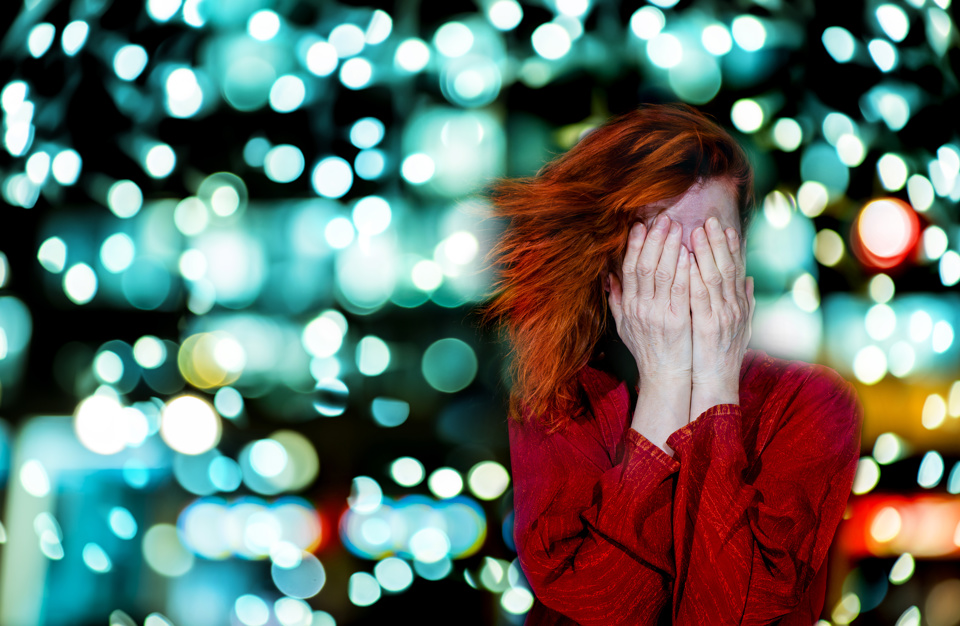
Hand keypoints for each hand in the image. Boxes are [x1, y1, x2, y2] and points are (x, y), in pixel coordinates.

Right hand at [607, 214, 691, 387]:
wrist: (664, 376)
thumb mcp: (624, 326)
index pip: (628, 269)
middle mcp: (640, 307)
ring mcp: (658, 313)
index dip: (634, 246)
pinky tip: (687, 252)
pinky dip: (682, 269)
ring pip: (661, 273)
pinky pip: (678, 289)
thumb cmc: (647, 350)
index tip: (640, 226)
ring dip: (669, 248)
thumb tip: (609, 276)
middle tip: (663, 219)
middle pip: (644, 266)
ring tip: (677, 227)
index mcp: (628, 306)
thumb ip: (617, 300)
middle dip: (654, 240)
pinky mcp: (677, 320)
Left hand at [689, 216, 754, 419]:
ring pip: (714, 276)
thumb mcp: (740, 327)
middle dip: (718, 242)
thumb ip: (745, 303)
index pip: (735, 270)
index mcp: (738, 305)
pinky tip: (688, 259)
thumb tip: (750, 280)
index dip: (731, 247)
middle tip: (710, 220)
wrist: (717, 382)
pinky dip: (694, 275)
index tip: (725, 227)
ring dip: (706, 252)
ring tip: (697, 231)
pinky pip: (700, 295)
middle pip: (726, 267)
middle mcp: (733, 307)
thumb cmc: (723, 356)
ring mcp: (721, 316)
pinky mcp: (708, 326)